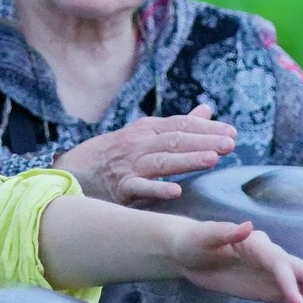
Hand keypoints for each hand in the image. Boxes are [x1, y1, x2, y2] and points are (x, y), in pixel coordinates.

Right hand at [56, 104, 235, 204]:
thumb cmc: (113, 153)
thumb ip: (177, 125)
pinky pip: (139, 188)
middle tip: (230, 144)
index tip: (231, 132)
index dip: (206, 129)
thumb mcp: (143, 133)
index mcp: (147, 130)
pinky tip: (175, 192)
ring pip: (161, 161)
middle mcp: (139, 144)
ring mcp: (129, 165)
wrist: (72, 170)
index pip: (180, 125)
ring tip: (212, 159)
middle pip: (175, 140)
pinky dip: (156, 189)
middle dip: (204, 141)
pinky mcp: (120, 188)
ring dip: (187, 160)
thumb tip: (207, 110)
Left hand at [167, 219, 302, 302]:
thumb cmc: (195, 242)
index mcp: (259, 245)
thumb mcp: (204, 237)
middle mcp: (273, 258)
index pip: (280, 263)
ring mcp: (274, 275)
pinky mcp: (271, 289)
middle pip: (302, 273)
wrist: (188, 253)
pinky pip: (296, 299)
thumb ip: (225, 233)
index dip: (289, 282)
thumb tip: (247, 227)